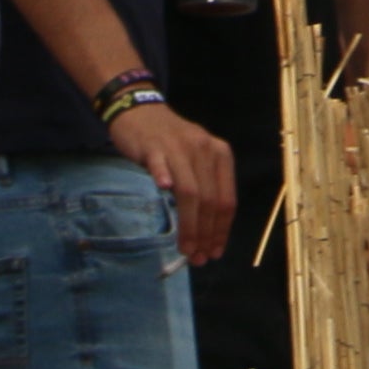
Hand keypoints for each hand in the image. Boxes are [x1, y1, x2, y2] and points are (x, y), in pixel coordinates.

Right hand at [114, 100, 237, 262]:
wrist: (141, 110)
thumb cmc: (171, 142)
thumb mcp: (197, 159)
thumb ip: (206, 188)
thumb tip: (210, 233)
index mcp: (220, 154)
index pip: (227, 200)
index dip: (222, 231)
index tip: (215, 252)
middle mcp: (204, 150)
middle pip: (210, 200)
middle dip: (206, 234)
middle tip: (198, 257)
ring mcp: (179, 147)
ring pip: (190, 192)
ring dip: (189, 225)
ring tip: (186, 248)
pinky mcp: (154, 146)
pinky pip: (161, 164)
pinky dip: (163, 177)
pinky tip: (163, 191)